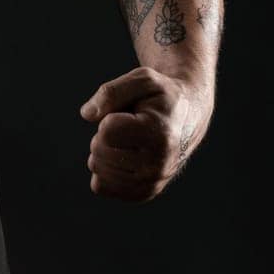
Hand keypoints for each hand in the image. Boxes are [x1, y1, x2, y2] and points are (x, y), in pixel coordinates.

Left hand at [77, 67, 207, 202]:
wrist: (187, 119)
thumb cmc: (160, 96)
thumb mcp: (142, 79)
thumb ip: (111, 92)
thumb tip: (87, 114)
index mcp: (159, 134)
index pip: (107, 130)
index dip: (110, 116)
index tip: (129, 113)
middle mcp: (158, 164)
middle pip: (99, 152)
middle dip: (103, 134)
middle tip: (126, 126)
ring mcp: (152, 183)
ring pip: (97, 170)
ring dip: (103, 151)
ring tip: (126, 141)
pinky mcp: (143, 193)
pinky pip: (100, 186)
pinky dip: (103, 170)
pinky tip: (121, 158)